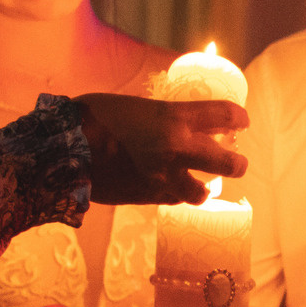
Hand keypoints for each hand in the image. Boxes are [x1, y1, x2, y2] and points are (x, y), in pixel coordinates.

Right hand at [75, 92, 247, 205]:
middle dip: (237, 162)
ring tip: (205, 185)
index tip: (241, 121)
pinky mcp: (150, 196)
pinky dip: (179, 195)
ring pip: (204, 191)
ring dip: (208, 187)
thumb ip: (161, 115)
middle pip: (228, 162)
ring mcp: (165, 176)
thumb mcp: (135, 106)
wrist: (64, 149)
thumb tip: (174, 120)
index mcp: (174, 117)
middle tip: (237, 161)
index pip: (224, 115)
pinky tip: (174, 189)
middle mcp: (177, 148)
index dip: (238, 118)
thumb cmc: (94, 117)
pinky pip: (176, 200)